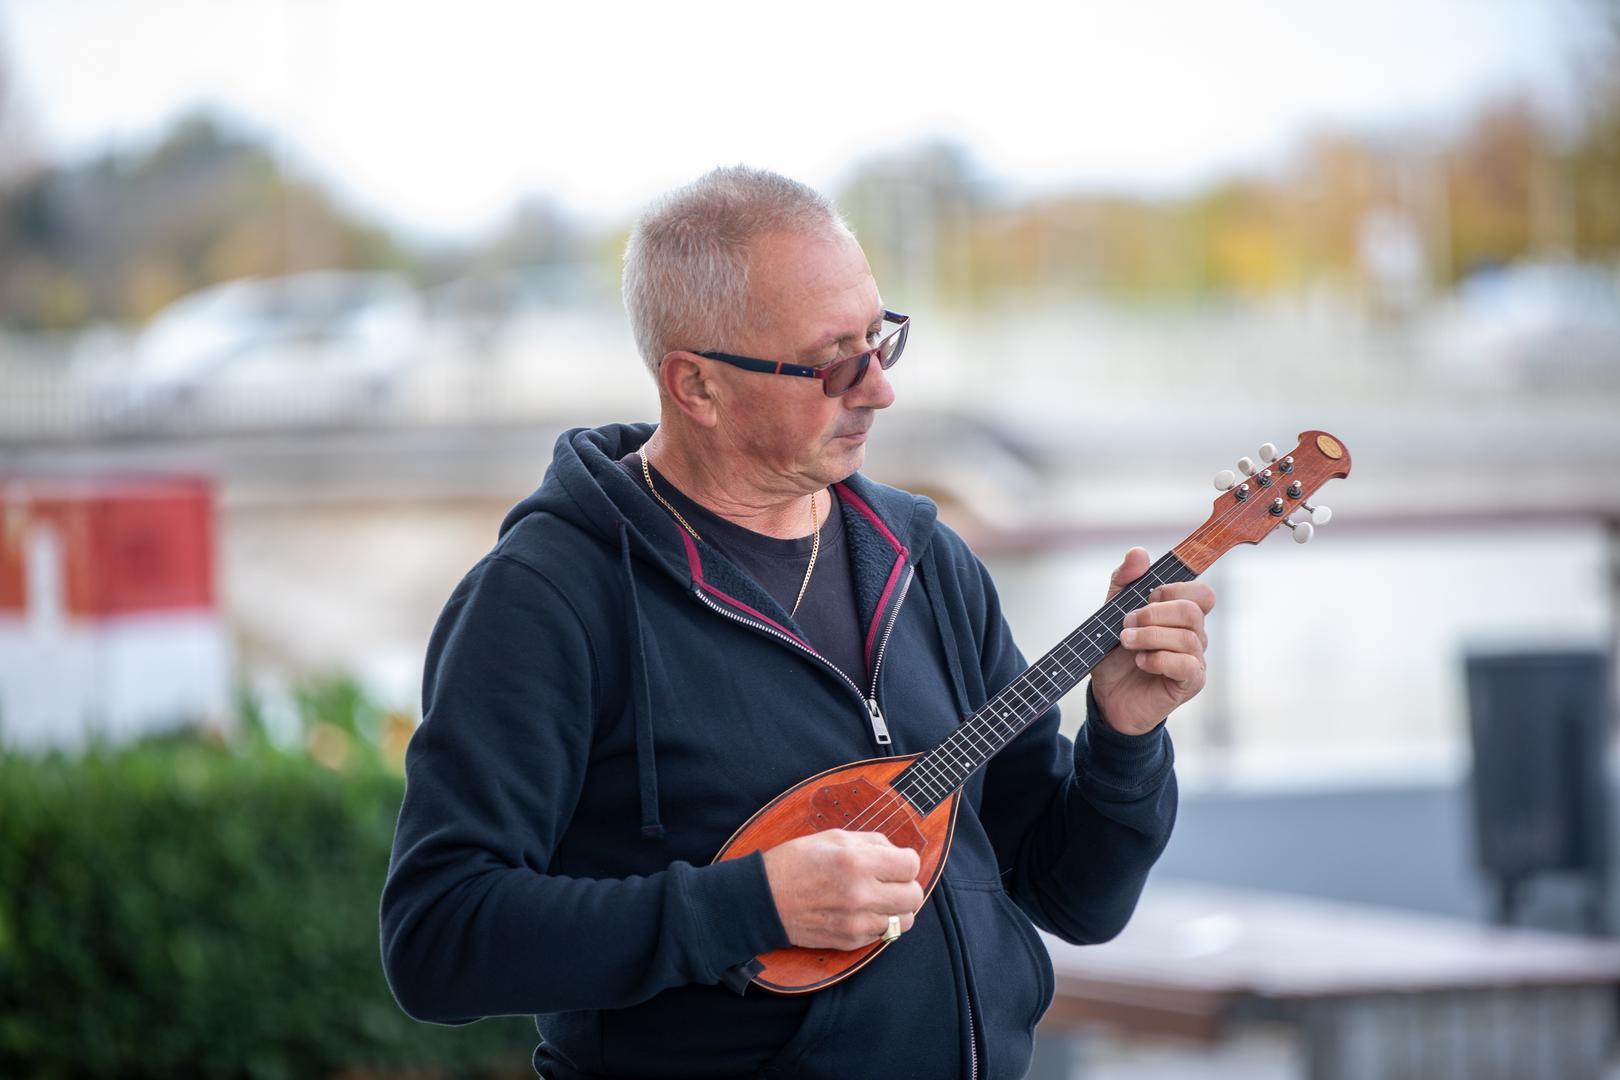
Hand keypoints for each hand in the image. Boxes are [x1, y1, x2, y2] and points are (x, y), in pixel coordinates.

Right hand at [760, 829, 923, 950]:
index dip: (905, 861)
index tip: (895, 861)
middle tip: (890, 880)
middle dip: (906, 885)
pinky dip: (880, 923)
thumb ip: (872, 842)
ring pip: (905, 921)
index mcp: (856, 861)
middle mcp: (860, 894)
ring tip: (880, 898)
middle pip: (913, 896)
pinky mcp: (849, 941)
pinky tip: (862, 911)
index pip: (911, 865)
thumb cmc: (795, 862)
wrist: (763, 899)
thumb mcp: (833, 837)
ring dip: (897, 908)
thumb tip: (898, 852)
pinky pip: (884, 934)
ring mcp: (856, 922)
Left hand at [1089, 547, 1215, 735]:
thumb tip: (1139, 552)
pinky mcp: (1190, 683)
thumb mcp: (1110, 612)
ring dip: (1150, 636)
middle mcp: (1194, 635)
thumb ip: (1124, 582)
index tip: (1146, 597)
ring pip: (1188, 637)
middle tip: (1126, 625)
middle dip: (1153, 614)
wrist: (1107, 697)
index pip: (1200, 593)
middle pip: (1192, 611)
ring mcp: (1195, 660)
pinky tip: (1141, 662)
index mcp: (1180, 616)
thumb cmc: (1114, 656)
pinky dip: (1158, 659)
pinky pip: (1186, 664)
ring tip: (1126, 643)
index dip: (1173, 589)